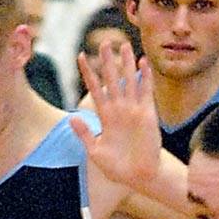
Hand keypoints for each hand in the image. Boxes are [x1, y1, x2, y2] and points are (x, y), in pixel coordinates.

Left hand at [70, 40, 160, 190]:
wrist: (140, 176)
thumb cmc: (117, 168)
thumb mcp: (96, 153)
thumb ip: (85, 135)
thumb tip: (71, 119)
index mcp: (105, 117)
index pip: (95, 89)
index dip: (88, 73)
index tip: (80, 56)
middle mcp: (119, 109)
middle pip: (112, 79)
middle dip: (108, 61)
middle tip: (104, 42)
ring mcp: (133, 109)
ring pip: (128, 81)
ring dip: (126, 64)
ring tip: (124, 45)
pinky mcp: (148, 113)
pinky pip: (145, 91)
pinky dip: (145, 77)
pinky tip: (142, 62)